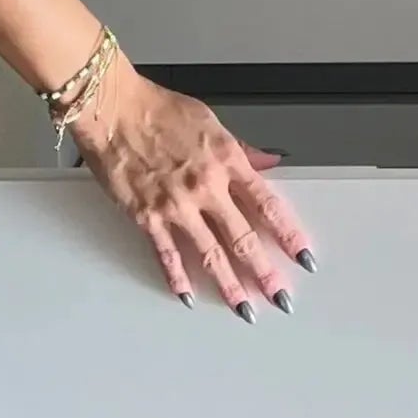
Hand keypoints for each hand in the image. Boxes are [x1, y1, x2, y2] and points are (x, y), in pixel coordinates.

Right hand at [64, 54, 315, 316]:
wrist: (113, 107)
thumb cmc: (158, 109)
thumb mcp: (211, 123)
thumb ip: (243, 150)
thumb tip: (271, 161)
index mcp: (228, 161)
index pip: (268, 206)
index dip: (289, 235)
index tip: (304, 257)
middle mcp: (206, 187)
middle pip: (244, 238)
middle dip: (265, 272)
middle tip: (281, 298)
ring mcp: (176, 205)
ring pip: (210, 254)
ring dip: (229, 285)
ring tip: (245, 309)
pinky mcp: (146, 216)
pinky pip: (166, 253)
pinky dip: (178, 277)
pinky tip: (189, 296)